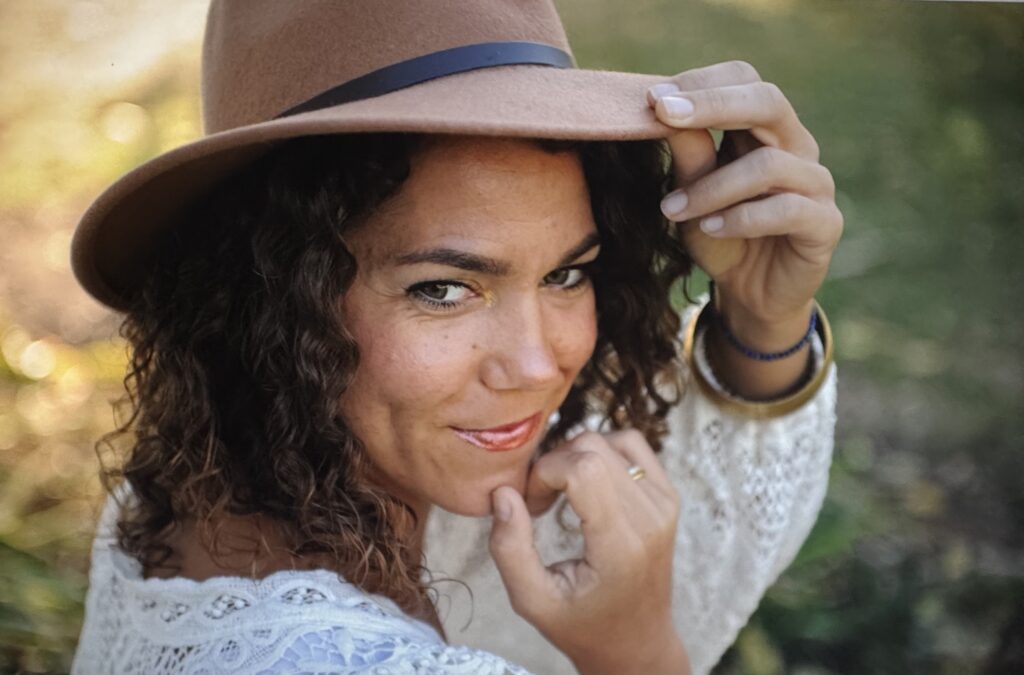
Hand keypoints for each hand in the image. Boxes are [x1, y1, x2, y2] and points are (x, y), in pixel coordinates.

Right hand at [488, 431, 689, 674]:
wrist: (638, 642)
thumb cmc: (583, 626)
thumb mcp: (533, 601)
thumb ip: (509, 549)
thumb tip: (502, 493)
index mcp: (622, 544)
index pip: (583, 468)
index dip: (543, 474)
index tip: (530, 506)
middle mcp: (651, 516)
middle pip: (592, 447)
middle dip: (553, 465)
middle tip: (540, 504)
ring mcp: (665, 501)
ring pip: (610, 439)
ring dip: (574, 456)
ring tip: (561, 494)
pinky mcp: (668, 493)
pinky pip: (631, 444)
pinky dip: (600, 453)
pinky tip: (586, 485)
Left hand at [647, 60, 842, 336]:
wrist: (749, 293)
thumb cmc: (718, 233)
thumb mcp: (692, 193)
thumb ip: (687, 153)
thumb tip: (661, 106)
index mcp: (764, 128)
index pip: (744, 80)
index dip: (701, 83)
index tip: (652, 98)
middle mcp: (796, 147)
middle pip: (768, 102)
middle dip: (712, 105)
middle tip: (665, 114)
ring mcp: (816, 183)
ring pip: (769, 164)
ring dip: (713, 186)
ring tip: (673, 208)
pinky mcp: (825, 224)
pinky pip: (786, 210)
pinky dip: (740, 218)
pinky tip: (709, 228)